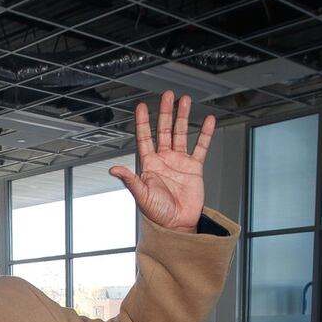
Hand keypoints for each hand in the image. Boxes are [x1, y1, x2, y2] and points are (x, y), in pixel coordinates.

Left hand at [109, 90, 215, 232]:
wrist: (177, 225)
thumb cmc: (157, 214)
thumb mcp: (141, 195)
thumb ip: (129, 180)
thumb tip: (113, 169)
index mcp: (149, 164)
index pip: (145, 137)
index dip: (143, 122)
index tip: (141, 107)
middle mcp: (164, 160)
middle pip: (164, 130)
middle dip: (165, 112)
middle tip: (167, 95)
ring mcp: (179, 162)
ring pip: (181, 134)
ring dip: (183, 117)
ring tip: (185, 101)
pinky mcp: (194, 168)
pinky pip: (201, 147)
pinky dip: (205, 134)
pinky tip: (208, 121)